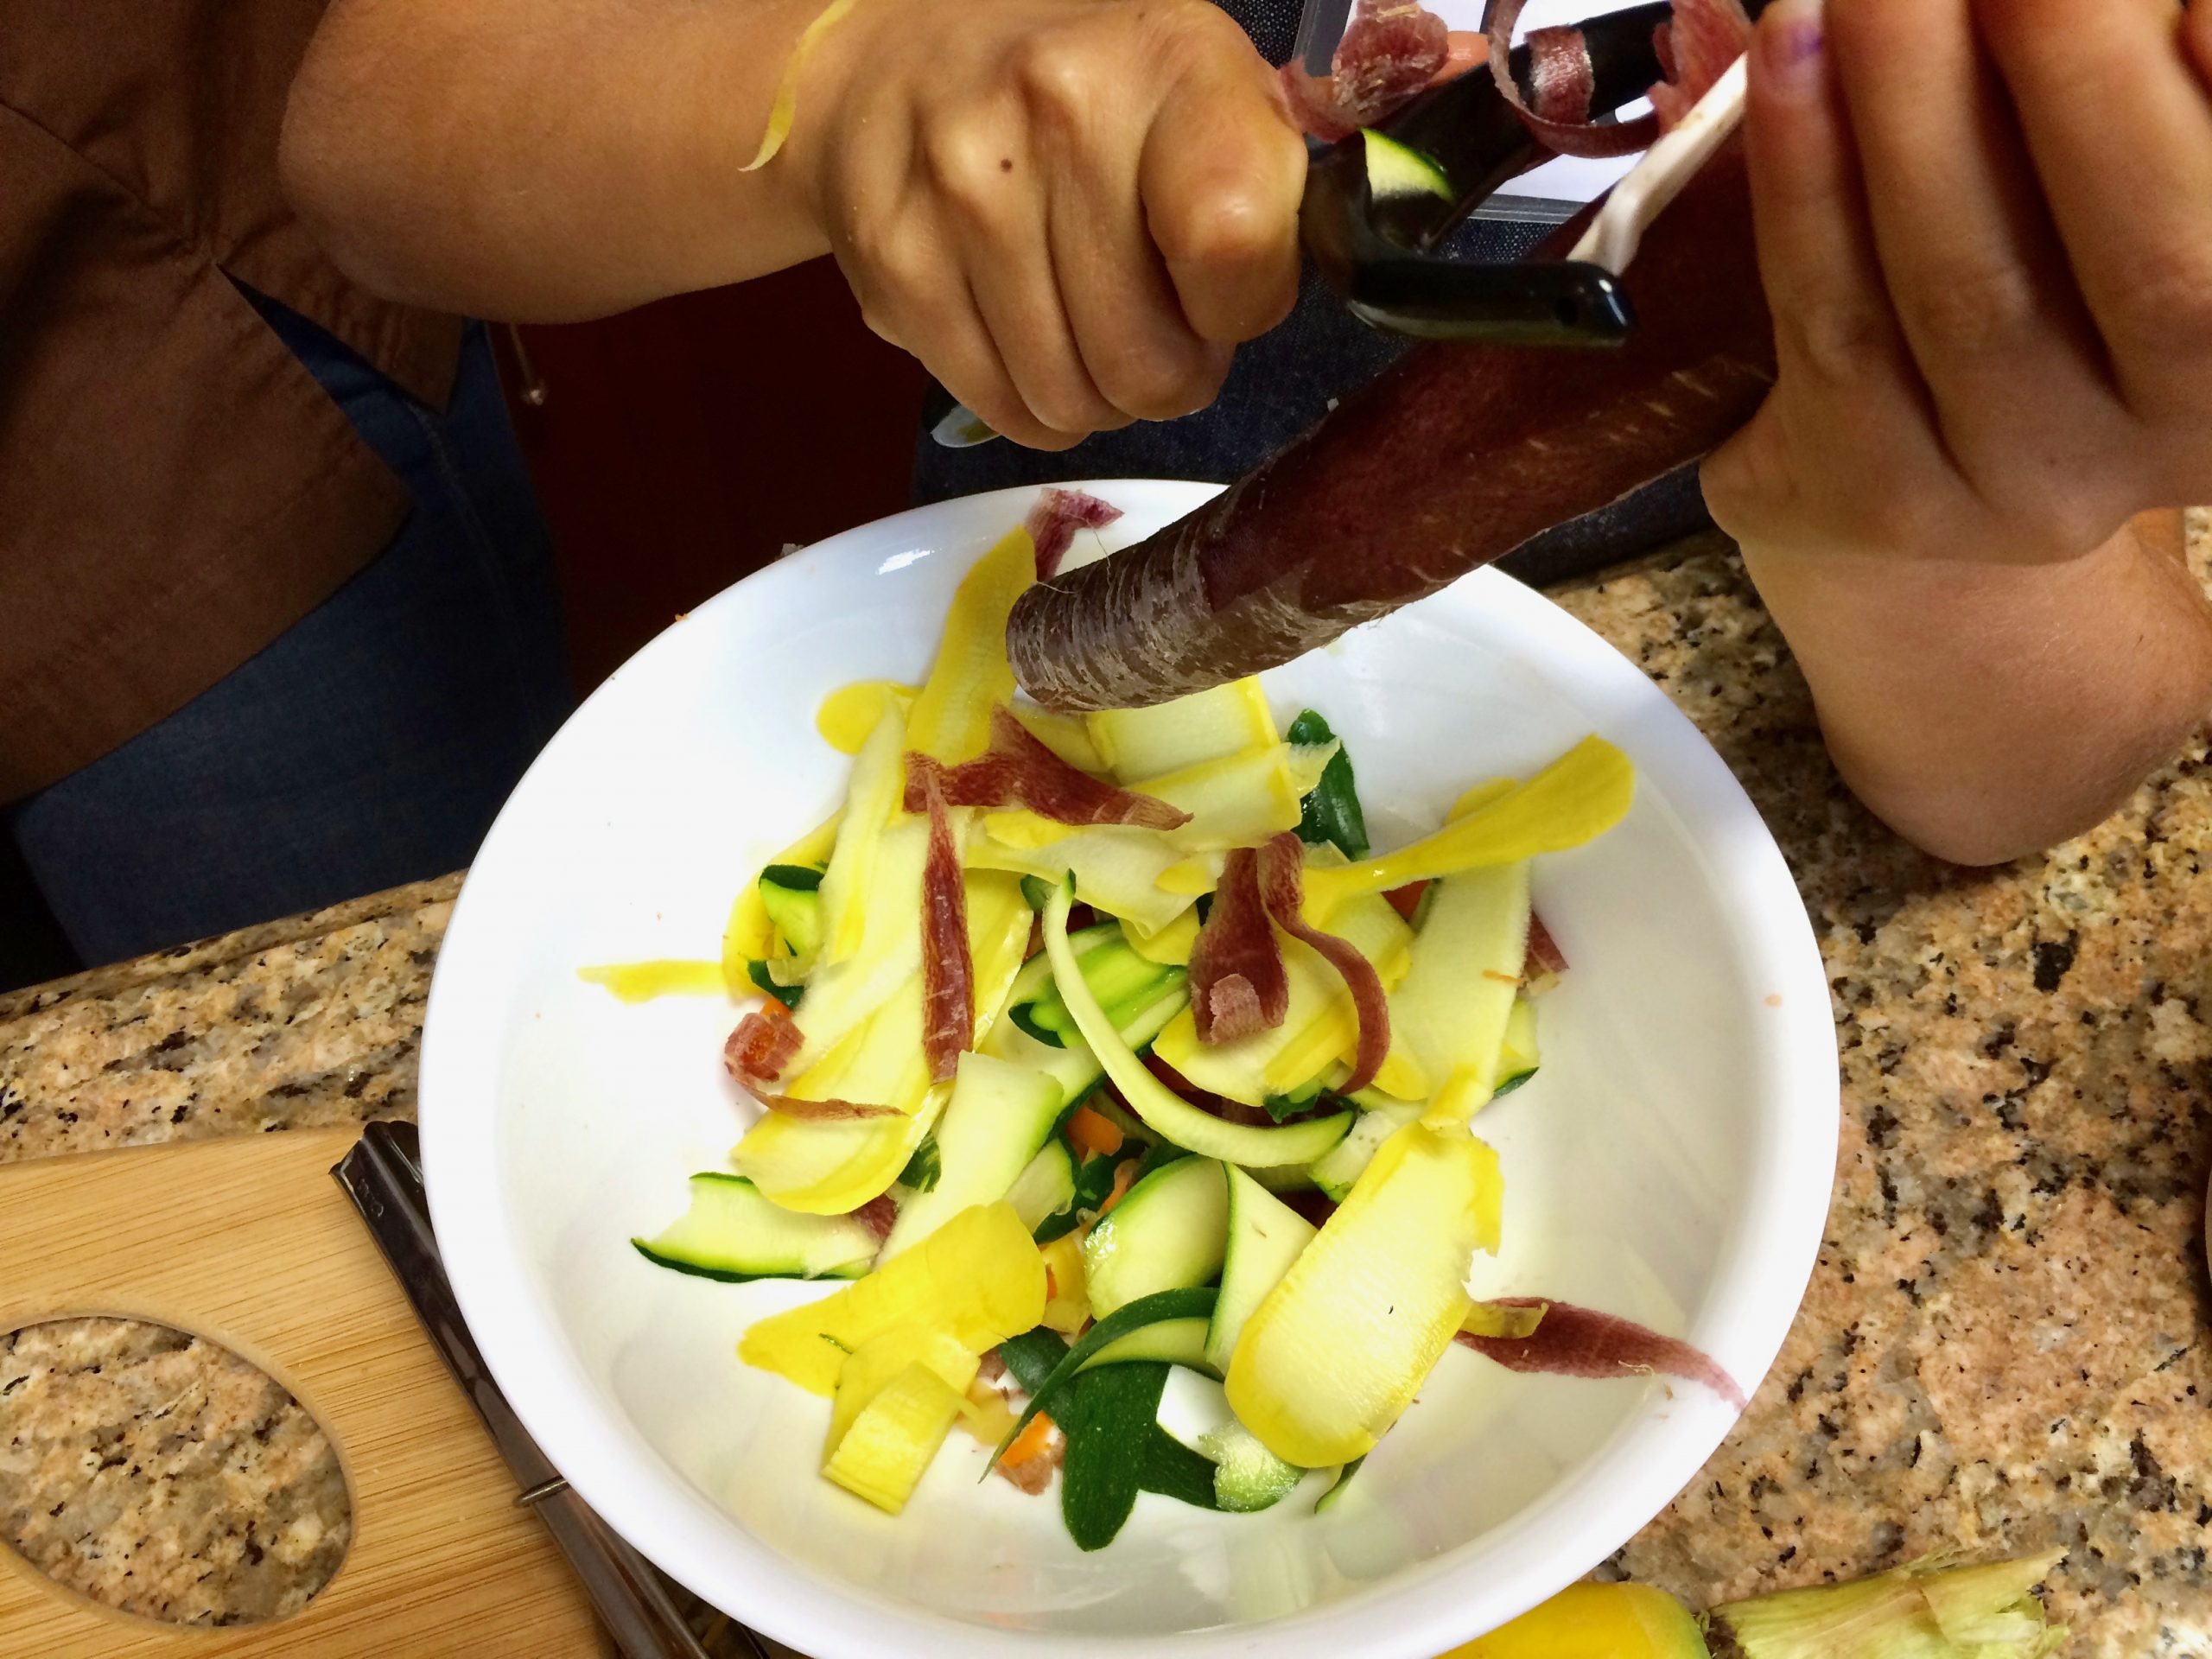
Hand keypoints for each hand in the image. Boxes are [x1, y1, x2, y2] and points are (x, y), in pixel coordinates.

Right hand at [792, 0, 1306, 448]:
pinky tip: (1026, 331)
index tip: (1223, 285)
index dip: (1241, 307)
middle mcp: (1054, 113)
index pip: (1232, 245)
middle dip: (1166, 369)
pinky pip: (1003, 409)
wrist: (894, 64)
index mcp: (1167, 62)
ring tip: (1085, 317)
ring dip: (1096, 391)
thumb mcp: (1206, 88)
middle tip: (1150, 315)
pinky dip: (1030, 400)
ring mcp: (960, 193)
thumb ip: (1280, 173)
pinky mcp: (896, 265)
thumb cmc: (1090, 89)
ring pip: (1073, 404)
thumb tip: (1361, 192)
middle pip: (1148, 365)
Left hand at [1703, 0, 2211, 566]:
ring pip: (1972, 295)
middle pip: (2155, 266)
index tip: (2186, 4)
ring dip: (1914, 111)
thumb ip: (2148, 74)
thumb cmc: (2057, 238)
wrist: (1920, 438)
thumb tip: (2156, 15)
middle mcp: (2180, 431)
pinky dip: (1805, 183)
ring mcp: (2028, 489)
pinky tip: (1788, 59)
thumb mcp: (2137, 155)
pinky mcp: (1884, 502)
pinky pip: (1836, 329)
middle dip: (2079, 79)